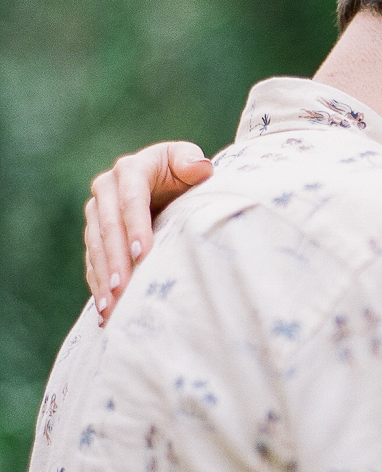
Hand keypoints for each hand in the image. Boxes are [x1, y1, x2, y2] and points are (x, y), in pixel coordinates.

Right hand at [84, 142, 212, 320]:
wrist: (165, 182)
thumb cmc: (181, 172)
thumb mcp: (187, 161)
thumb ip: (191, 161)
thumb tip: (198, 168)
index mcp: (129, 171)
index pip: (131, 201)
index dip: (135, 227)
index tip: (143, 255)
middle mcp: (105, 190)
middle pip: (108, 228)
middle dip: (115, 260)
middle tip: (123, 289)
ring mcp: (96, 214)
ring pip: (96, 248)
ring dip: (102, 279)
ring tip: (111, 306)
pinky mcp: (93, 236)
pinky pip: (92, 263)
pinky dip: (98, 286)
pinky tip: (105, 310)